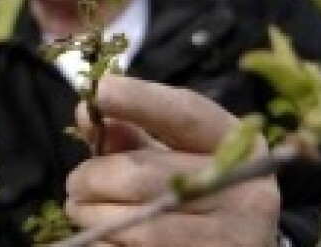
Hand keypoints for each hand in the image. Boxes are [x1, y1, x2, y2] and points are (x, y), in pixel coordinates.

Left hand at [65, 75, 279, 246]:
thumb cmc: (200, 197)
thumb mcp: (178, 156)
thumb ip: (133, 134)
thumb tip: (86, 113)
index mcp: (240, 148)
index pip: (186, 114)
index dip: (140, 99)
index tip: (100, 90)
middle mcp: (244, 194)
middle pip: (140, 174)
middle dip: (92, 177)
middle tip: (75, 183)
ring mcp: (229, 239)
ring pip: (132, 224)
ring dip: (92, 216)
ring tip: (84, 211)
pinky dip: (104, 244)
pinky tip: (107, 238)